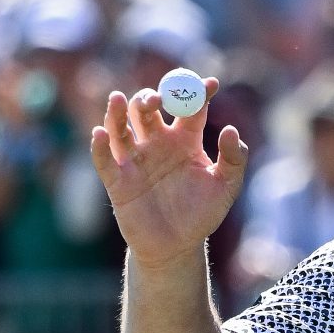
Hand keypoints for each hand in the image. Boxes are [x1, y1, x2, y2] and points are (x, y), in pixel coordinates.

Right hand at [88, 79, 248, 270]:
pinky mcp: (117, 180)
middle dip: (149, 99)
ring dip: (117, 112)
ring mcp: (135, 159)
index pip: (189, 107)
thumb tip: (229, 129)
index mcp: (184, 139)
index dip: (197, 92)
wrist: (177, 248)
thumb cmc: (201, 214)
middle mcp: (157, 142)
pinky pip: (104, 160)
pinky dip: (99, 146)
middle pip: (146, 110)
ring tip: (117, 100)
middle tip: (156, 99)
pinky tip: (100, 134)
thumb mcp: (225, 188)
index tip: (210, 84)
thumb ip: (234, 159)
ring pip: (120, 127)